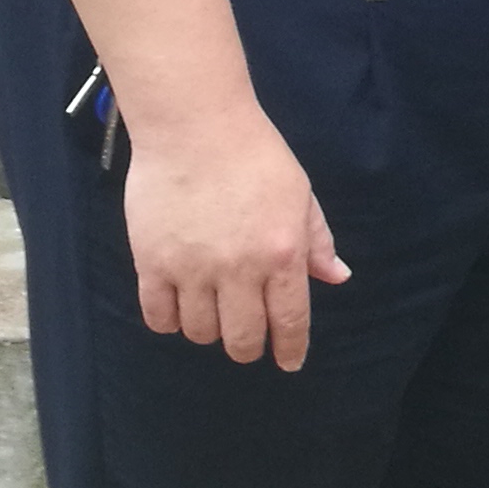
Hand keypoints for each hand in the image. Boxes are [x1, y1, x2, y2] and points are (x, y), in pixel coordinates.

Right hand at [122, 105, 349, 372]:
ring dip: (209, 330)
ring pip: (200, 332)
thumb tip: (337, 278)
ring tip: (211, 310)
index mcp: (282, 253)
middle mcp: (238, 268)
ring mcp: (192, 267)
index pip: (289, 321)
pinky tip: (179, 306)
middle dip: (247, 347)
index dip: (290, 350)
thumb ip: (316, 241)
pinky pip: (158, 316)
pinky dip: (170, 321)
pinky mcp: (151, 262)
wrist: (195, 124)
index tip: (288, 362)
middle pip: (242, 339)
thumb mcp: (299, 194)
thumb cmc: (255, 154)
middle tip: (245, 337)